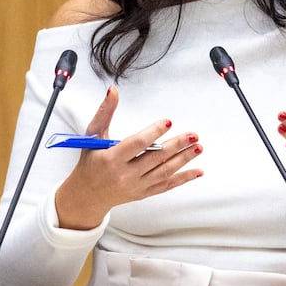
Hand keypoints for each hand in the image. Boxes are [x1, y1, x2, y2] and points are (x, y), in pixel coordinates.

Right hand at [54, 86, 203, 229]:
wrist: (87, 194)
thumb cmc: (91, 162)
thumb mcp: (93, 135)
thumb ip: (105, 112)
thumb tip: (113, 91)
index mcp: (111, 159)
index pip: (137, 144)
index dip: (153, 133)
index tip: (168, 122)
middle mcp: (125, 175)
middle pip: (155, 158)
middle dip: (176, 145)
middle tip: (193, 135)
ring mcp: (136, 186)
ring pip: (164, 172)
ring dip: (184, 159)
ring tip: (198, 147)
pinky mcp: (144, 193)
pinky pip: (166, 186)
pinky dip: (183, 178)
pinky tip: (197, 171)